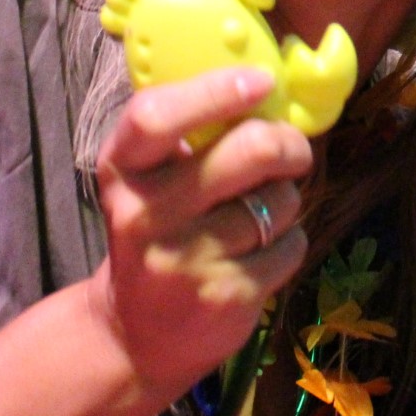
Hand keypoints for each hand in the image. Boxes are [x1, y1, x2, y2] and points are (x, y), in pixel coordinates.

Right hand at [90, 68, 312, 392]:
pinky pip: (291, 245)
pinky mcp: (224, 296)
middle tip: (292, 151)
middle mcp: (145, 215)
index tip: (261, 82)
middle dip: (288, 144)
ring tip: (261, 214)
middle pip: (248, 151)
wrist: (136, 333)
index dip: (215, 91)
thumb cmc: (158, 232)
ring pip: (280, 200)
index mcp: (122, 171)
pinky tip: (260, 254)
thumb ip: (188, 135)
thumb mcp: (149, 181)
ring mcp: (185, 259)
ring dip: (286, 200)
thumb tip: (268, 85)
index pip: (155, 117)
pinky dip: (289, 243)